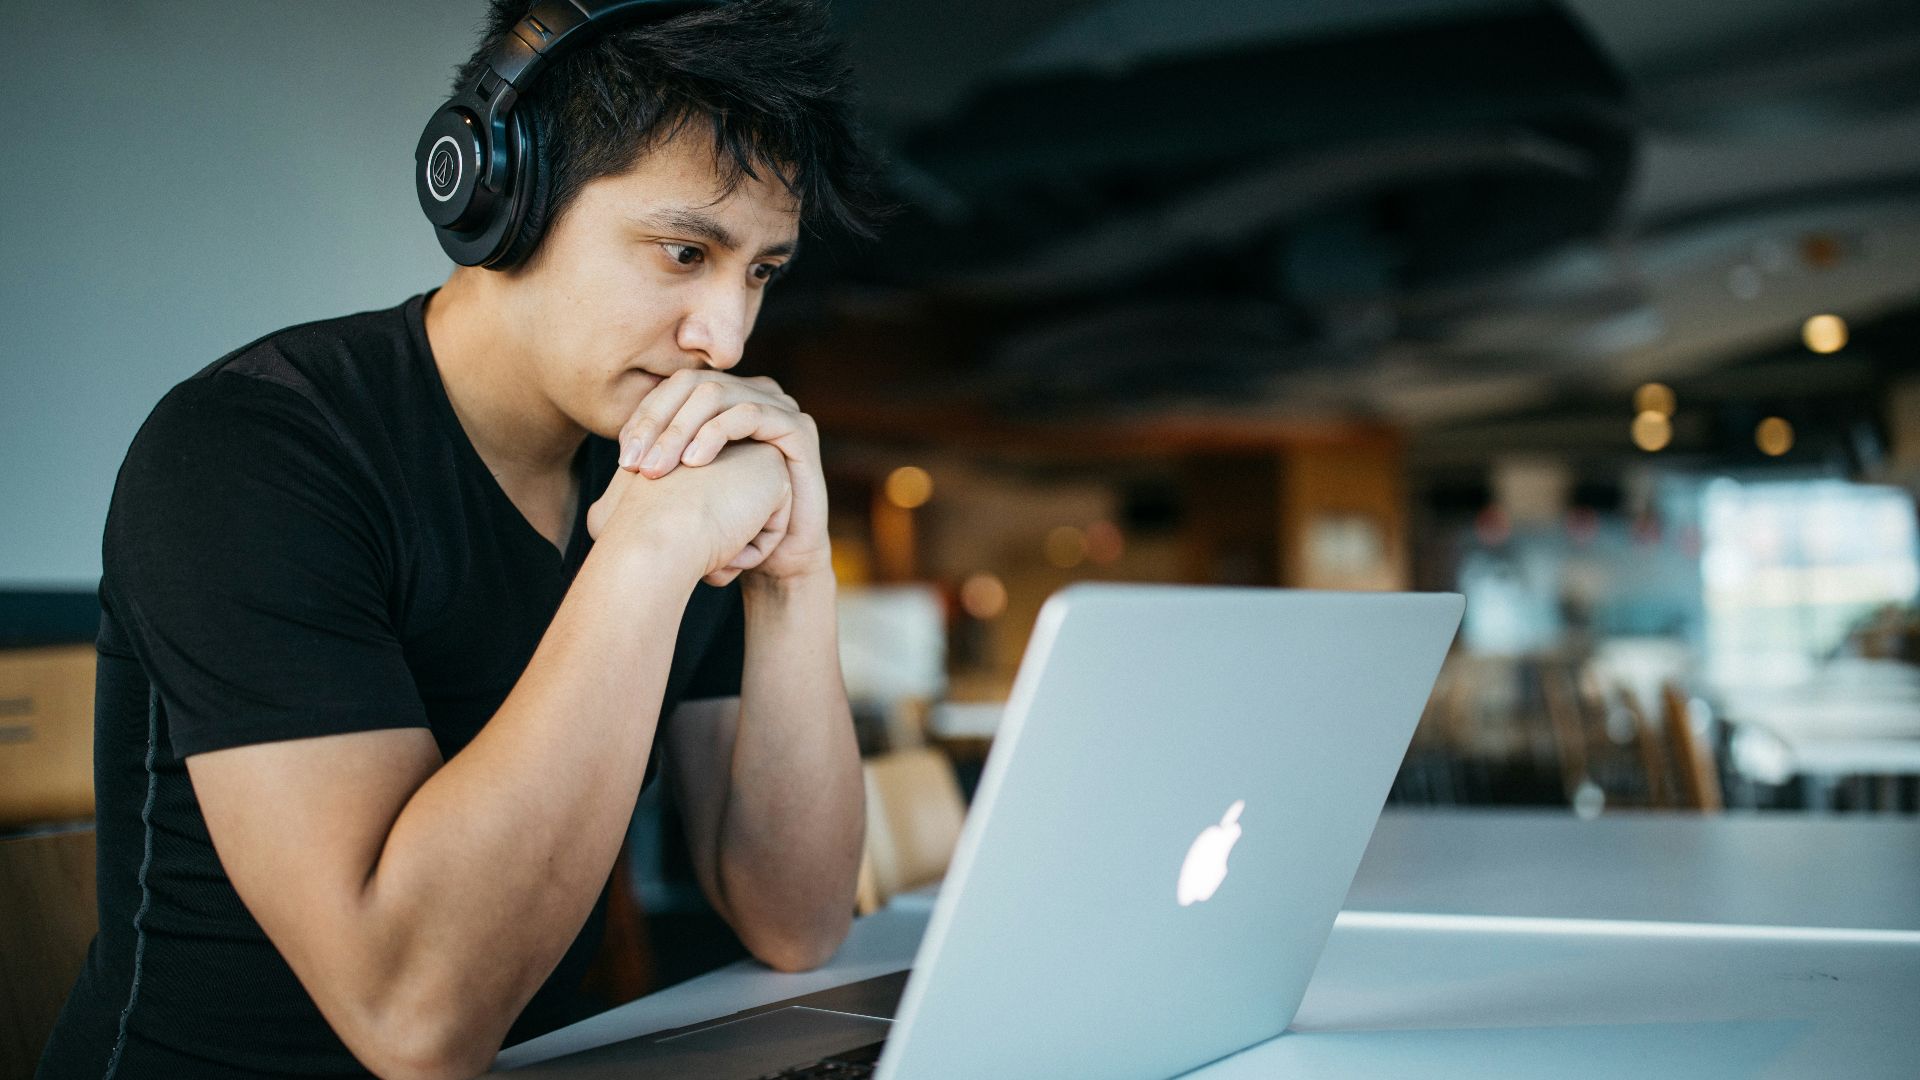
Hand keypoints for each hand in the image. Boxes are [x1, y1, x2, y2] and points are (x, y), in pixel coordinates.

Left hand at [616, 370, 830, 583]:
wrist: (777, 559)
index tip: (623, 459)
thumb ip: (656, 469)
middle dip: (657, 423)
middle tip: (634, 465)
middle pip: (691, 384)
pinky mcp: (798, 427)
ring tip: (658, 469)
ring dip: (680, 430)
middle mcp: (750, 394)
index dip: (644, 417)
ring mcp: (777, 406)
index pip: (672, 389)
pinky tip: (694, 462)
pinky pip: (750, 413)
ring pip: (716, 394)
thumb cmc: (728, 527)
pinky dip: (716, 432)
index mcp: (723, 401)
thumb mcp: (684, 493)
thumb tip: (614, 469)